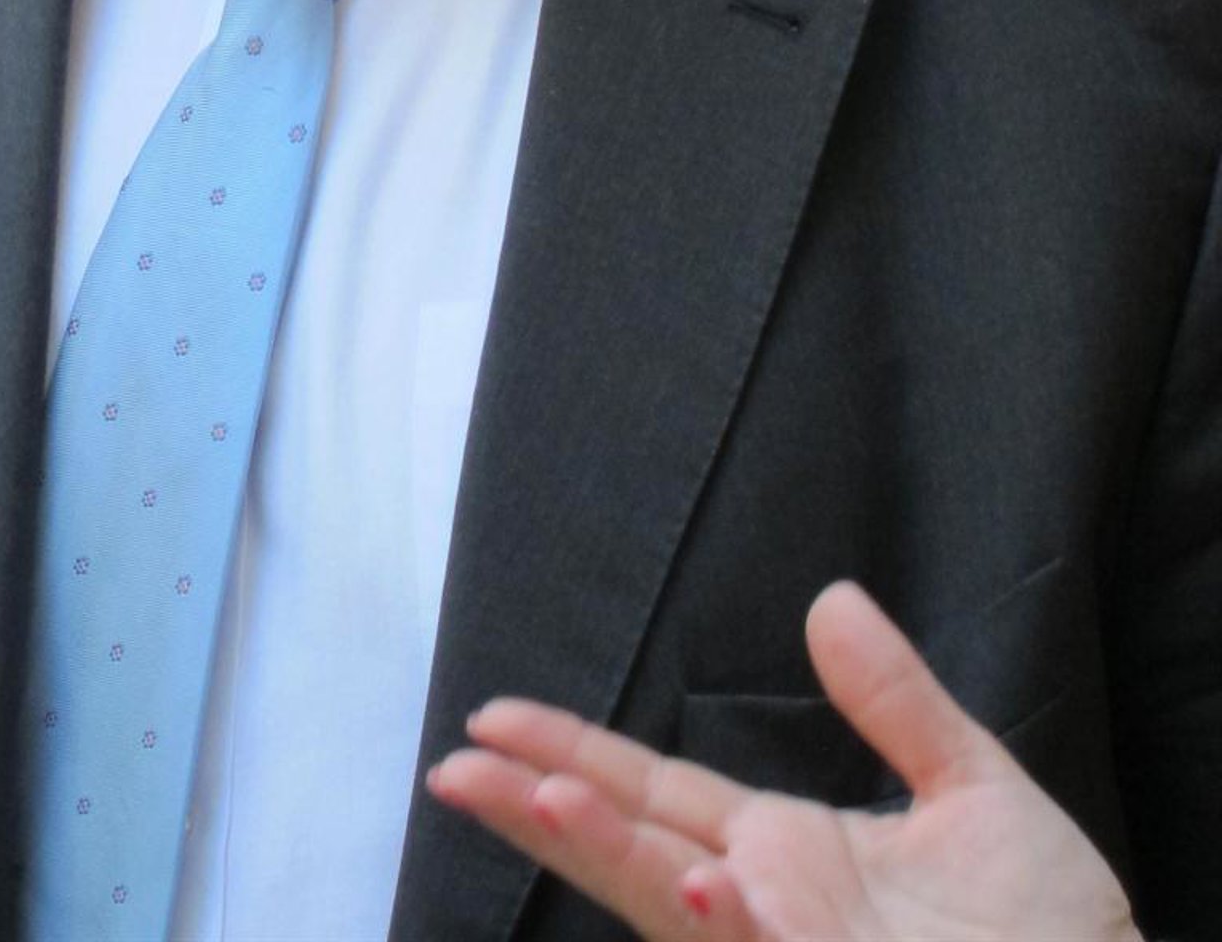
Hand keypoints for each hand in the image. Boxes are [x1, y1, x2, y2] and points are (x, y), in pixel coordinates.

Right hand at [426, 581, 1139, 941]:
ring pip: (679, 913)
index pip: (653, 796)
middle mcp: (765, 911)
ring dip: (615, 862)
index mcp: (783, 855)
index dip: (573, 756)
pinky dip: (728, 930)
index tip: (490, 720)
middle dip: (544, 811)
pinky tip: (699, 889)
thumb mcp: (977, 791)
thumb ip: (897, 702)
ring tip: (551, 801)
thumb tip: (828, 598)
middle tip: (456, 766)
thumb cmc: (1052, 933)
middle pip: (631, 853)